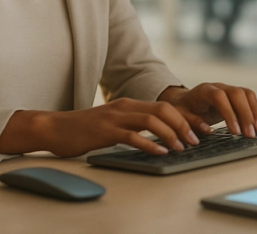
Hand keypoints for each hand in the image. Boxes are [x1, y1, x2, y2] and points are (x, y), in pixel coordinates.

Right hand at [0, 98, 201, 157]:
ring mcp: (116, 117)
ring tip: (182, 147)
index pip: (165, 106)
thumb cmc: (85, 129)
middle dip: (185, 124)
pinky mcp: (106, 130)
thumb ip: (133, 125)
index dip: (186, 117)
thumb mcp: (113, 123)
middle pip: (164, 109)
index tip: (201, 129)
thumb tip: (158, 137)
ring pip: (152, 120)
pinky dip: (150, 144)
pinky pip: (133, 135)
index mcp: (130, 104)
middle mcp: (126, 106)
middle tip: (197, 140)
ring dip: (171, 134)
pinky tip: (160, 152)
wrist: (55, 128)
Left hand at [159, 83, 256, 138]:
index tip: (235, 131)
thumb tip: (207, 130)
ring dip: (254, 113)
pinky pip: (250, 99)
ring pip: (246, 94)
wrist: (185, 100)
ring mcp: (229, 88)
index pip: (219, 97)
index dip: (229, 113)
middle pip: (237, 94)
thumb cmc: (183, 110)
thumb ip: (191, 122)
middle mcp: (218, 86)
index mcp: (203, 90)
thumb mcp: (180, 116)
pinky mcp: (236, 95)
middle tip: (250, 134)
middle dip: (246, 115)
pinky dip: (256, 111)